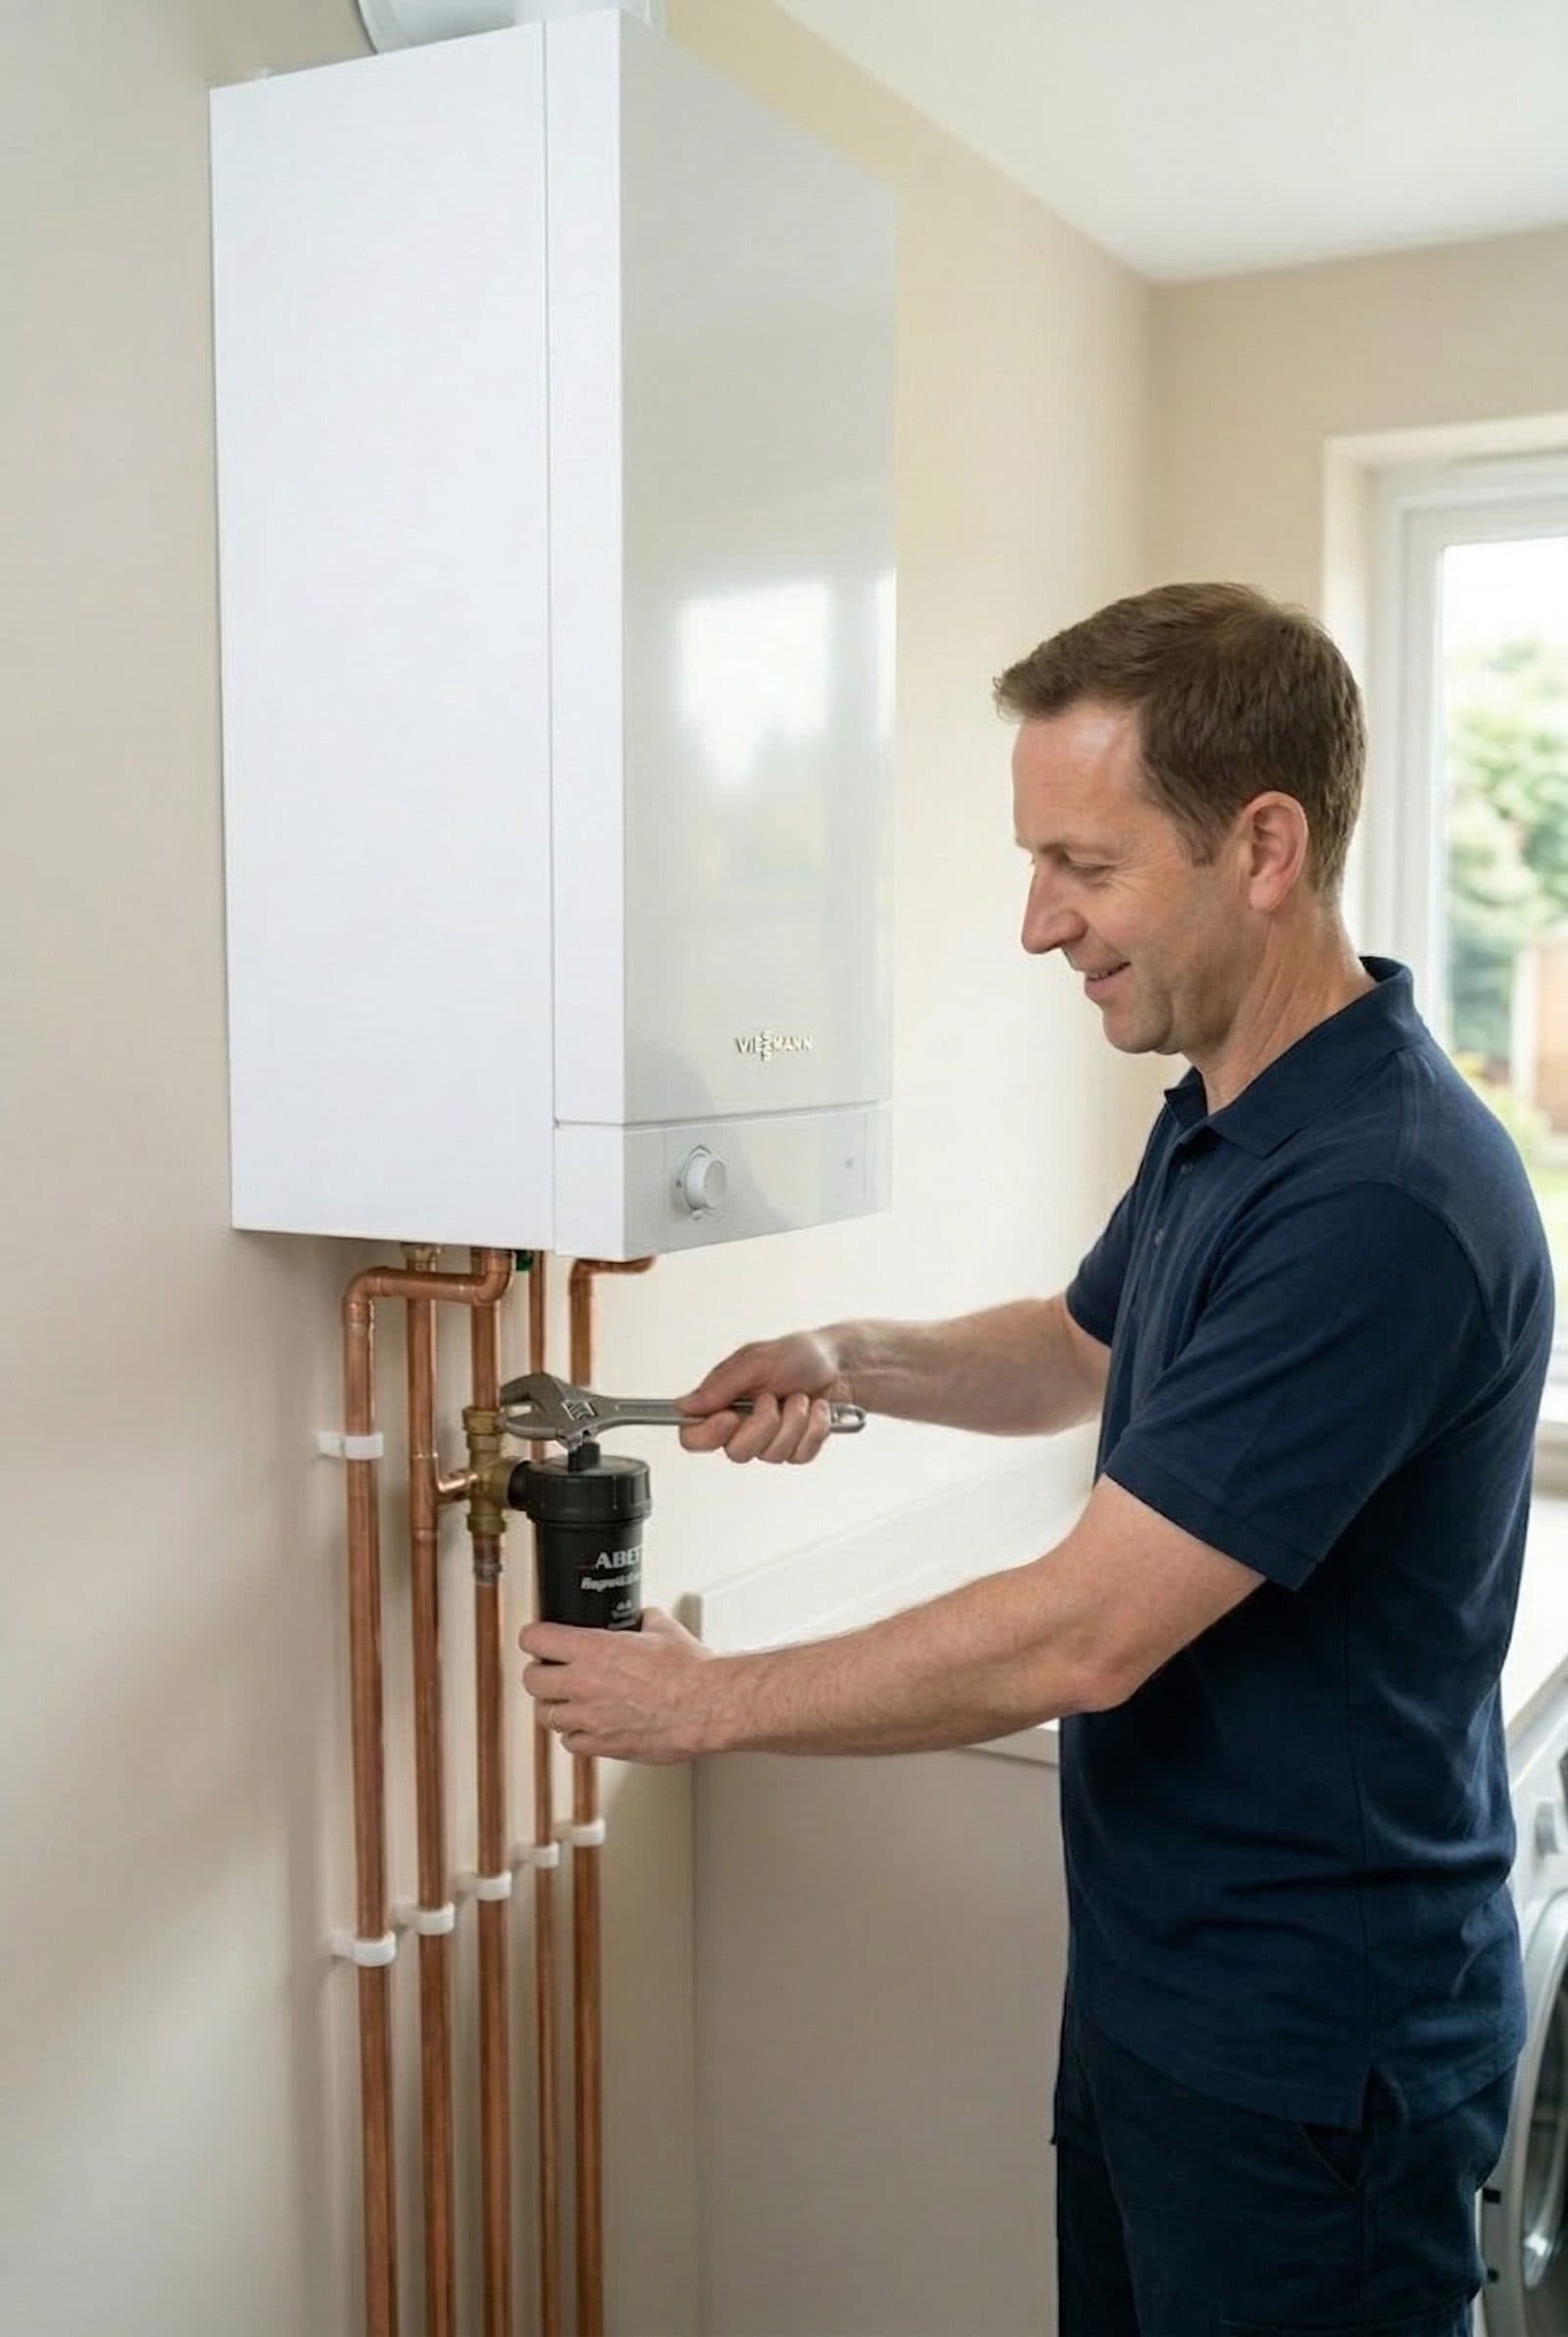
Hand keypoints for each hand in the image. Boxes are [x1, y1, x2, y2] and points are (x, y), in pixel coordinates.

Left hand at [519, 1608, 722, 1762]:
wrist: (709, 1706)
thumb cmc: (690, 1671)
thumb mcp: (661, 1627)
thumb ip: (641, 1620)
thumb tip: (640, 1617)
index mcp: (593, 1650)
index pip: (535, 1639)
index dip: (534, 1636)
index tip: (538, 1638)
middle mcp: (584, 1685)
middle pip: (531, 1680)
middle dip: (538, 1673)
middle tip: (550, 1670)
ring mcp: (591, 1719)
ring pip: (545, 1715)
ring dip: (554, 1705)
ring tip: (568, 1699)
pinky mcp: (604, 1746)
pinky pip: (570, 1743)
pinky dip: (574, 1733)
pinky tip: (588, 1724)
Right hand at [676, 1330, 853, 1463]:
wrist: (841, 1364)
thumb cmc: (798, 1355)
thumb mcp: (756, 1361)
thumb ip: (720, 1386)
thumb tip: (685, 1406)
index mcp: (724, 1403)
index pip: (693, 1436)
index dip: (707, 1435)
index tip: (729, 1418)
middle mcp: (743, 1425)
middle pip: (735, 1453)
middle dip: (763, 1425)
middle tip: (774, 1398)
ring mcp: (770, 1440)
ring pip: (772, 1455)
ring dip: (794, 1421)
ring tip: (801, 1398)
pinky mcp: (797, 1449)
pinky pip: (800, 1455)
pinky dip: (814, 1428)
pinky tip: (817, 1410)